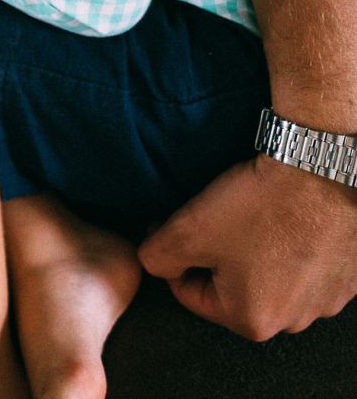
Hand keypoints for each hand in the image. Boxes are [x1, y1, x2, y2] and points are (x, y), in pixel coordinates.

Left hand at [138, 154, 356, 339]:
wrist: (324, 170)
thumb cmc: (261, 205)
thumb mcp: (186, 231)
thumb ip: (155, 257)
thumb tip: (155, 263)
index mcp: (252, 321)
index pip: (190, 295)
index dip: (173, 258)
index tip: (172, 228)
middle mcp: (295, 321)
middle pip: (230, 289)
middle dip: (214, 256)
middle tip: (213, 220)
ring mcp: (326, 299)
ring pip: (267, 277)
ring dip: (251, 251)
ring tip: (250, 216)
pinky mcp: (347, 275)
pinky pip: (303, 266)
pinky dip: (287, 247)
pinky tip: (281, 220)